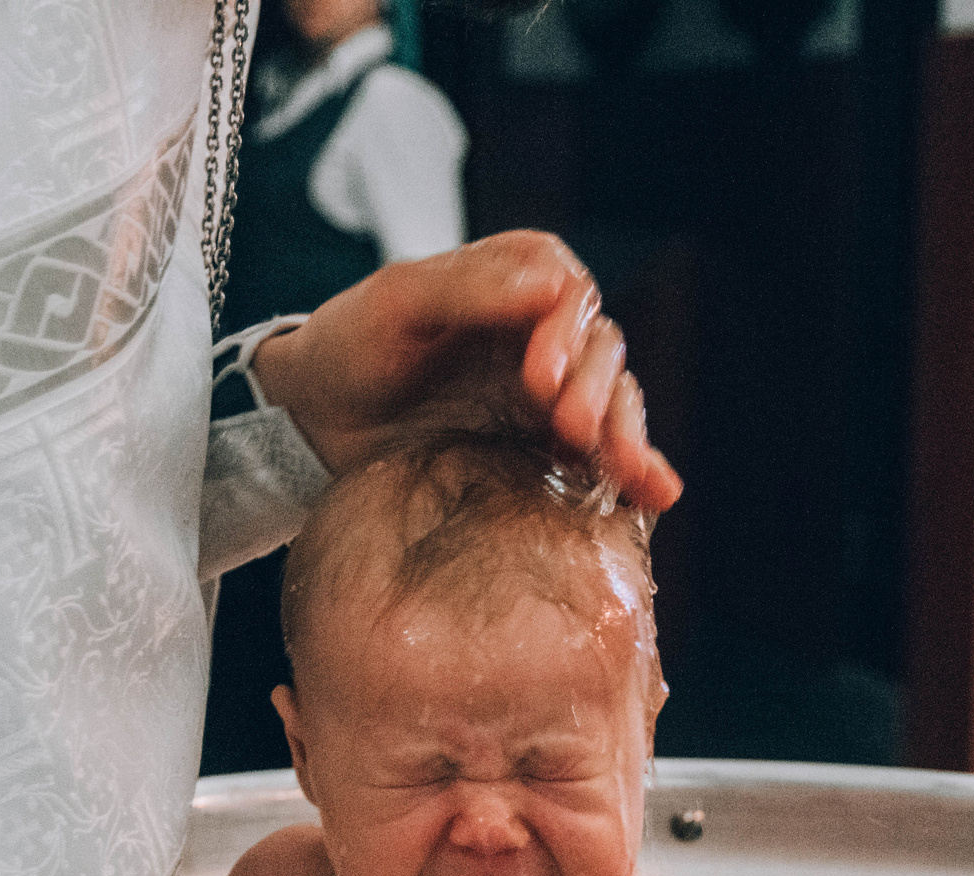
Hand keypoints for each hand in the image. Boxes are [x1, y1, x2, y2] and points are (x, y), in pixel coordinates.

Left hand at [248, 231, 681, 513]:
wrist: (315, 419)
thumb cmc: (351, 344)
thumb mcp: (398, 303)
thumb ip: (470, 288)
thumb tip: (554, 284)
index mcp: (515, 281)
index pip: (571, 294)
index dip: (567, 331)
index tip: (539, 375)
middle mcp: (544, 333)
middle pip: (602, 351)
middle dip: (597, 388)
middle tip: (570, 426)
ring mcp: (549, 393)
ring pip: (612, 402)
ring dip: (623, 432)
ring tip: (621, 468)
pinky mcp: (544, 448)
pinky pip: (600, 456)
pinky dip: (637, 473)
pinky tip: (658, 496)